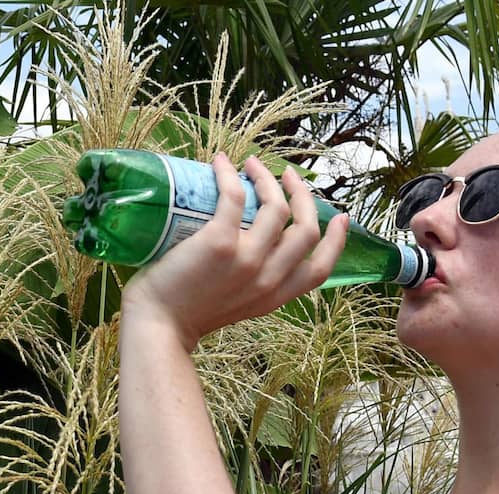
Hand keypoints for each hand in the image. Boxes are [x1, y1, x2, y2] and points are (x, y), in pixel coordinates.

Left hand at [121, 154, 348, 349]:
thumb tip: (257, 247)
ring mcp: (247, 260)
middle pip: (306, 229)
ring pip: (277, 207)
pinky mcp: (219, 242)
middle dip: (303, 196)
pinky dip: (229, 173)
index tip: (340, 217)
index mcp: (276, 296)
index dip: (337, 240)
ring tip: (253, 164)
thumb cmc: (189, 314)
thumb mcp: (239, 306)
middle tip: (288, 177)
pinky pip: (234, 196)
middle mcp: (269, 278)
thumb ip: (255, 283)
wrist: (158, 327)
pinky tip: (221, 161)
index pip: (322, 269)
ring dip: (268, 178)